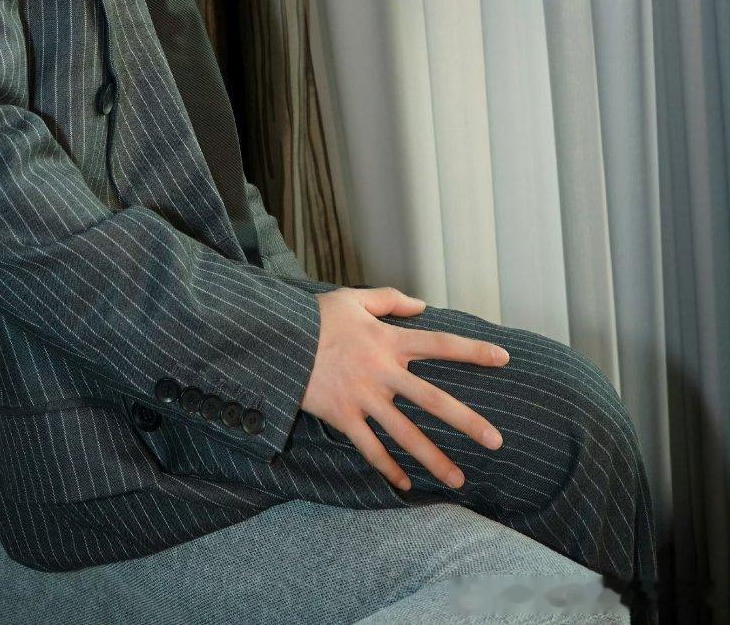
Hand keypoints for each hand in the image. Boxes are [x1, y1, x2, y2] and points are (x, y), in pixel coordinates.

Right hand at [300, 286, 509, 493]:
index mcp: (389, 340)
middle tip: (497, 442)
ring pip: (406, 434)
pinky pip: (370, 448)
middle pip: (433, 400)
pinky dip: (388, 468)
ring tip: (459, 480)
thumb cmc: (316, 317)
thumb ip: (390, 300)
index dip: (473, 350)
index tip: (504, 357)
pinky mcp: (343, 417)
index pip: (440, 344)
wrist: (277, 338)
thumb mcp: (353, 298)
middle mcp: (383, 372)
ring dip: (434, 458)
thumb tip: (422, 304)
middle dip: (467, 422)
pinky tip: (406, 485)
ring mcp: (364, 398)